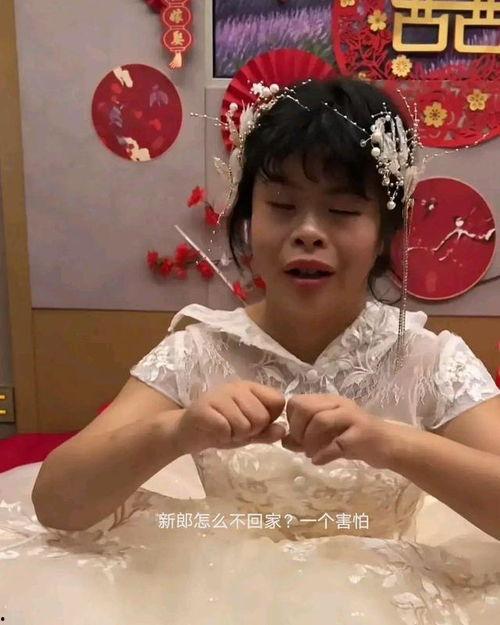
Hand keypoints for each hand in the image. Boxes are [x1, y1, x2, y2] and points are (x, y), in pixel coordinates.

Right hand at [174, 380, 285, 454]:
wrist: (186, 432)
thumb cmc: (220, 429)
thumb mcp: (248, 433)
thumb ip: (266, 432)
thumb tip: (283, 431)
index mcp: (250, 388)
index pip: (277, 401)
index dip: (270, 419)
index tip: (256, 424)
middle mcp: (236, 387)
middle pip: (262, 417)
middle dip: (251, 431)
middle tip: (235, 429)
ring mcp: (220, 395)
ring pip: (245, 424)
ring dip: (235, 435)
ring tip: (224, 429)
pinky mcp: (205, 408)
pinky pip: (226, 428)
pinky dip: (222, 437)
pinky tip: (214, 431)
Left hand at [282, 393, 405, 467]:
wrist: (390, 445)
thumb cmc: (355, 439)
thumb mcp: (326, 436)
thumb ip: (304, 438)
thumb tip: (284, 441)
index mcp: (328, 401)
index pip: (297, 401)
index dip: (292, 420)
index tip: (297, 436)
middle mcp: (339, 404)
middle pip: (305, 408)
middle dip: (298, 430)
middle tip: (304, 446)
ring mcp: (352, 417)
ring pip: (320, 421)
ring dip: (310, 442)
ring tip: (312, 454)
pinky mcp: (362, 434)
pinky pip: (337, 443)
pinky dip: (324, 454)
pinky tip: (320, 461)